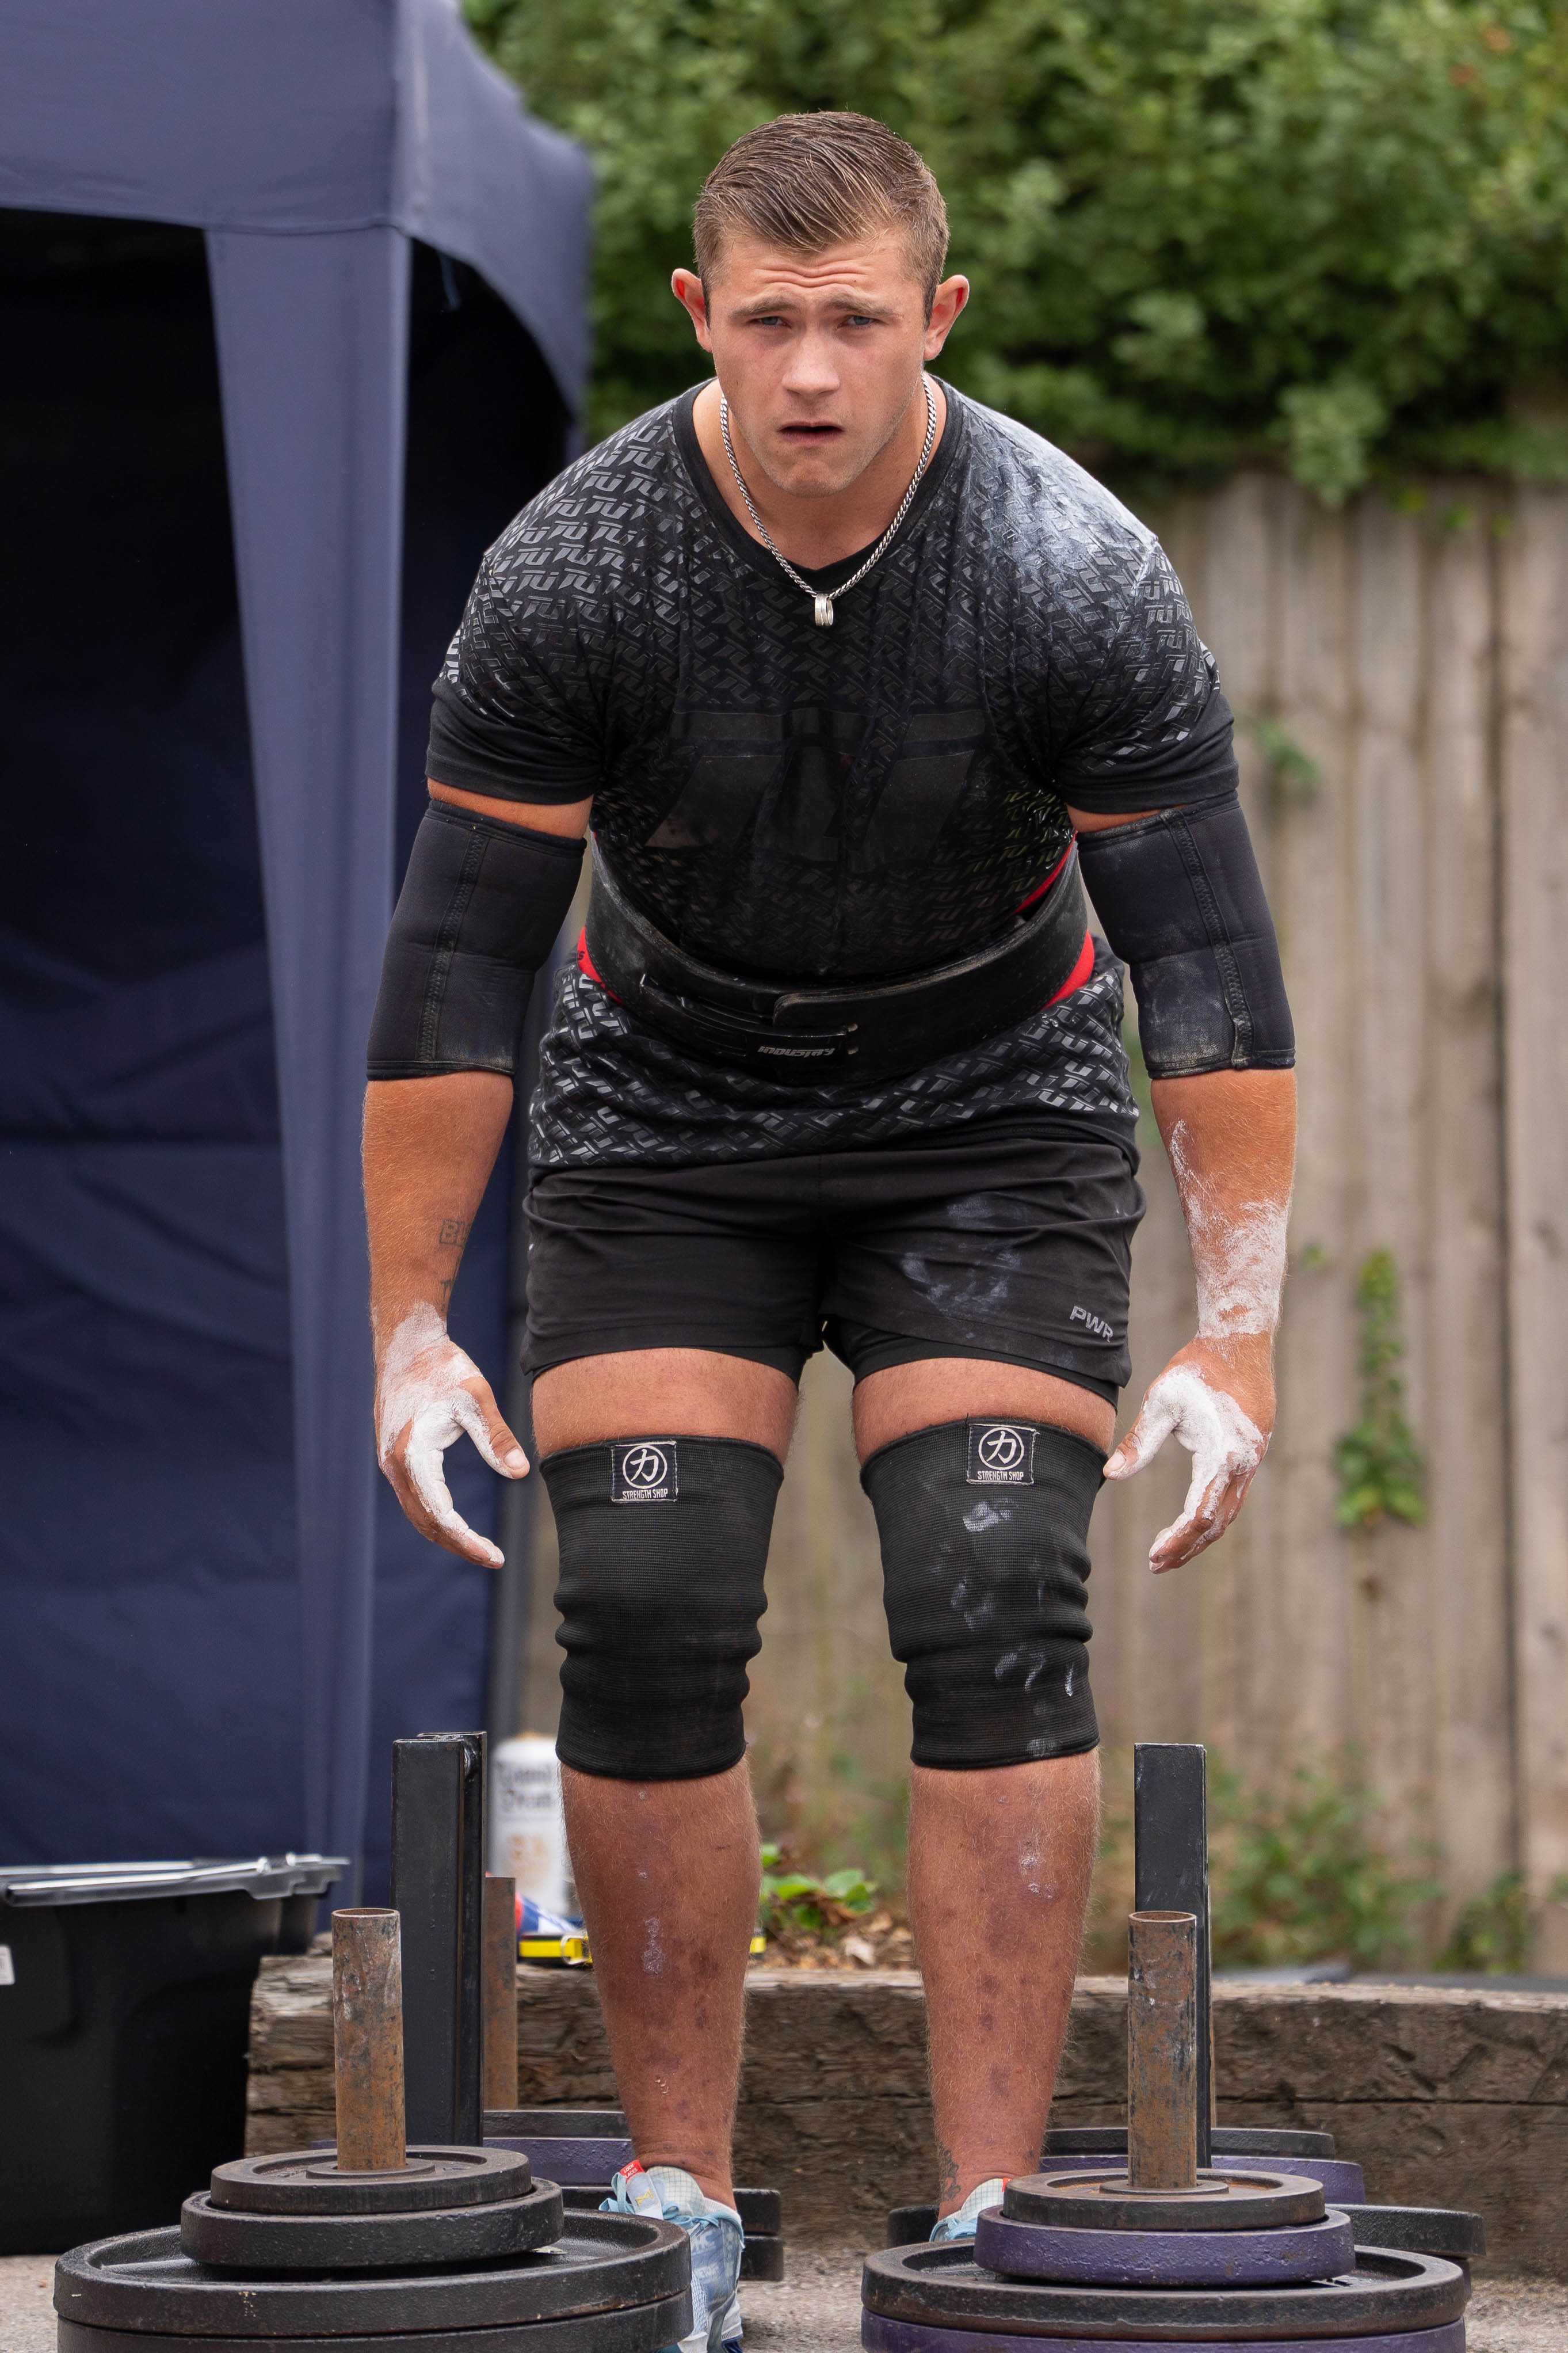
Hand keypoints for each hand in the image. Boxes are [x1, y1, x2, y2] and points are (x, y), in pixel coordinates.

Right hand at [375, 1303, 528, 1567]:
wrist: (406, 1343)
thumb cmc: (443, 1367)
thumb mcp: (476, 1398)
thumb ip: (497, 1437)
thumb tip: (521, 1473)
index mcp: (412, 1454)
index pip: (440, 1515)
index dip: (467, 1541)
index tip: (495, 1557)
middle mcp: (394, 1464)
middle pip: (425, 1522)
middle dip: (459, 1544)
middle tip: (493, 1557)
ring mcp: (390, 1461)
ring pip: (417, 1512)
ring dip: (446, 1533)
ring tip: (479, 1547)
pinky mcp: (393, 1456)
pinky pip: (413, 1497)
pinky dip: (434, 1515)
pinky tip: (456, 1520)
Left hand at [1103, 1335, 1272, 1572]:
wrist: (1240, 1339)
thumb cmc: (1197, 1368)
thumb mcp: (1162, 1402)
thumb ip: (1139, 1442)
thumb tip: (1110, 1474)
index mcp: (1223, 1454)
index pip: (1199, 1513)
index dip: (1177, 1540)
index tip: (1153, 1556)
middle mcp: (1245, 1462)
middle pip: (1216, 1522)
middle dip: (1187, 1547)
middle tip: (1156, 1564)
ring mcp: (1254, 1457)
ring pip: (1229, 1511)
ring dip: (1201, 1534)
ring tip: (1172, 1549)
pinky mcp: (1254, 1448)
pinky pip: (1235, 1493)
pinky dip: (1214, 1512)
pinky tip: (1193, 1517)